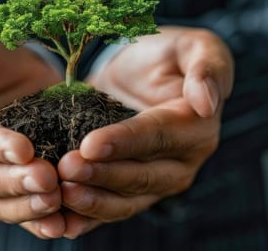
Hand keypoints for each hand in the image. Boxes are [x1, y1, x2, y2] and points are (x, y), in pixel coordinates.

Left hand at [58, 27, 233, 237]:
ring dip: (91, 201)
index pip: (157, 137)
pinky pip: (110, 211)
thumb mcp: (192, 46)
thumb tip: (207, 103)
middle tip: (65, 168)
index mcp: (196, 129)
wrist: (139, 75)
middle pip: (140, 175)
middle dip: (102, 175)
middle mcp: (180, 164)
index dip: (124, 142)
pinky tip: (61, 222)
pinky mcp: (131, 192)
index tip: (90, 144)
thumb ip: (207, 66)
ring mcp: (156, 183)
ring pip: (124, 201)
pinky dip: (86, 219)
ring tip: (60, 192)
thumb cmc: (166, 55)